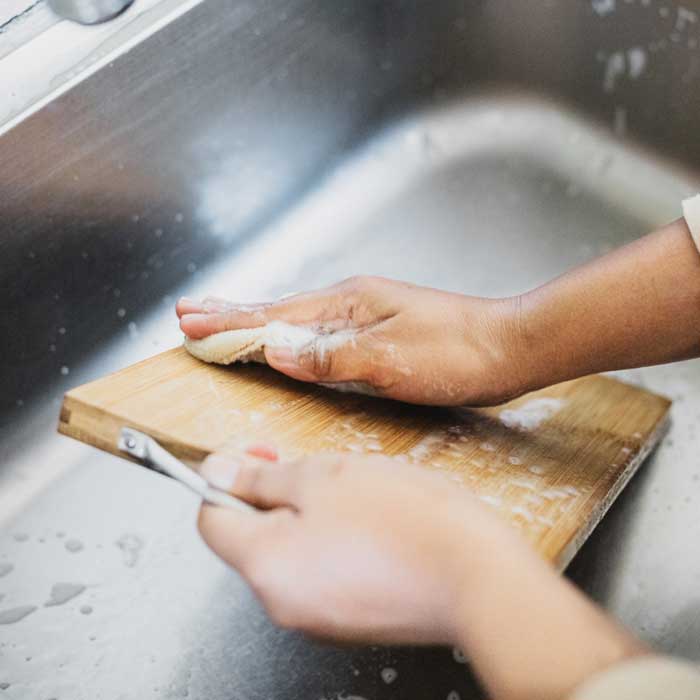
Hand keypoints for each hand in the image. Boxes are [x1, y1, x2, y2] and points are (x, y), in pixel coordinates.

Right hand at [177, 276, 523, 405]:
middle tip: (190, 312)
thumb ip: (329, 355)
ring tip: (223, 319)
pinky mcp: (376, 334)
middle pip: (278, 311)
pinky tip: (283, 339)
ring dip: (255, 321)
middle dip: (231, 313)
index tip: (191, 322)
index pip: (274, 317)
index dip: (230, 323)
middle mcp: (349, 305)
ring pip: (295, 320)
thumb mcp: (389, 358)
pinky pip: (316, 334)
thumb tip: (272, 349)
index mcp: (347, 305)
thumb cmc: (455, 353)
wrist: (506, 349)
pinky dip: (287, 335)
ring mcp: (363, 317)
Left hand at [198, 448, 644, 699]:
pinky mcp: (350, 618)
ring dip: (310, 515)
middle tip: (320, 468)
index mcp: (266, 565)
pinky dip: (335, 541)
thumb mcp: (323, 477)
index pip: (210, 519)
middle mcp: (282, 602)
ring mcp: (318, 617)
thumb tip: (217, 472)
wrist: (477, 577)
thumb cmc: (405, 521)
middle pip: (253, 536)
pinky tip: (374, 524)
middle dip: (277, 494)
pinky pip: (322, 571)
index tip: (260, 453)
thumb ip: (260, 478)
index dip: (228, 477)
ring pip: (292, 551)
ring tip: (355, 493)